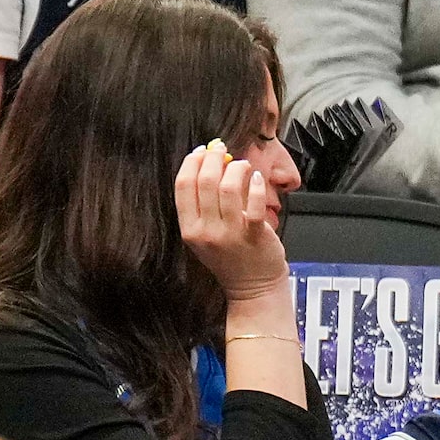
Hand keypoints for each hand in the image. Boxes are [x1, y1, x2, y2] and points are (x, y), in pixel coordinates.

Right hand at [175, 140, 290, 301]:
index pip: (183, 186)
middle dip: (213, 159)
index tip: (201, 151)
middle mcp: (206, 231)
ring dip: (235, 169)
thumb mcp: (207, 234)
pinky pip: (252, 204)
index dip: (192, 162)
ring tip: (242, 166)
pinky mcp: (253, 235)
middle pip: (204, 182)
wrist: (253, 288)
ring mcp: (229, 234)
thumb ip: (205, 204)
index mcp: (190, 229)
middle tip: (222, 150)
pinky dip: (255, 186)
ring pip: (227, 188)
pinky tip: (256, 178)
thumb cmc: (232, 258)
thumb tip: (211, 163)